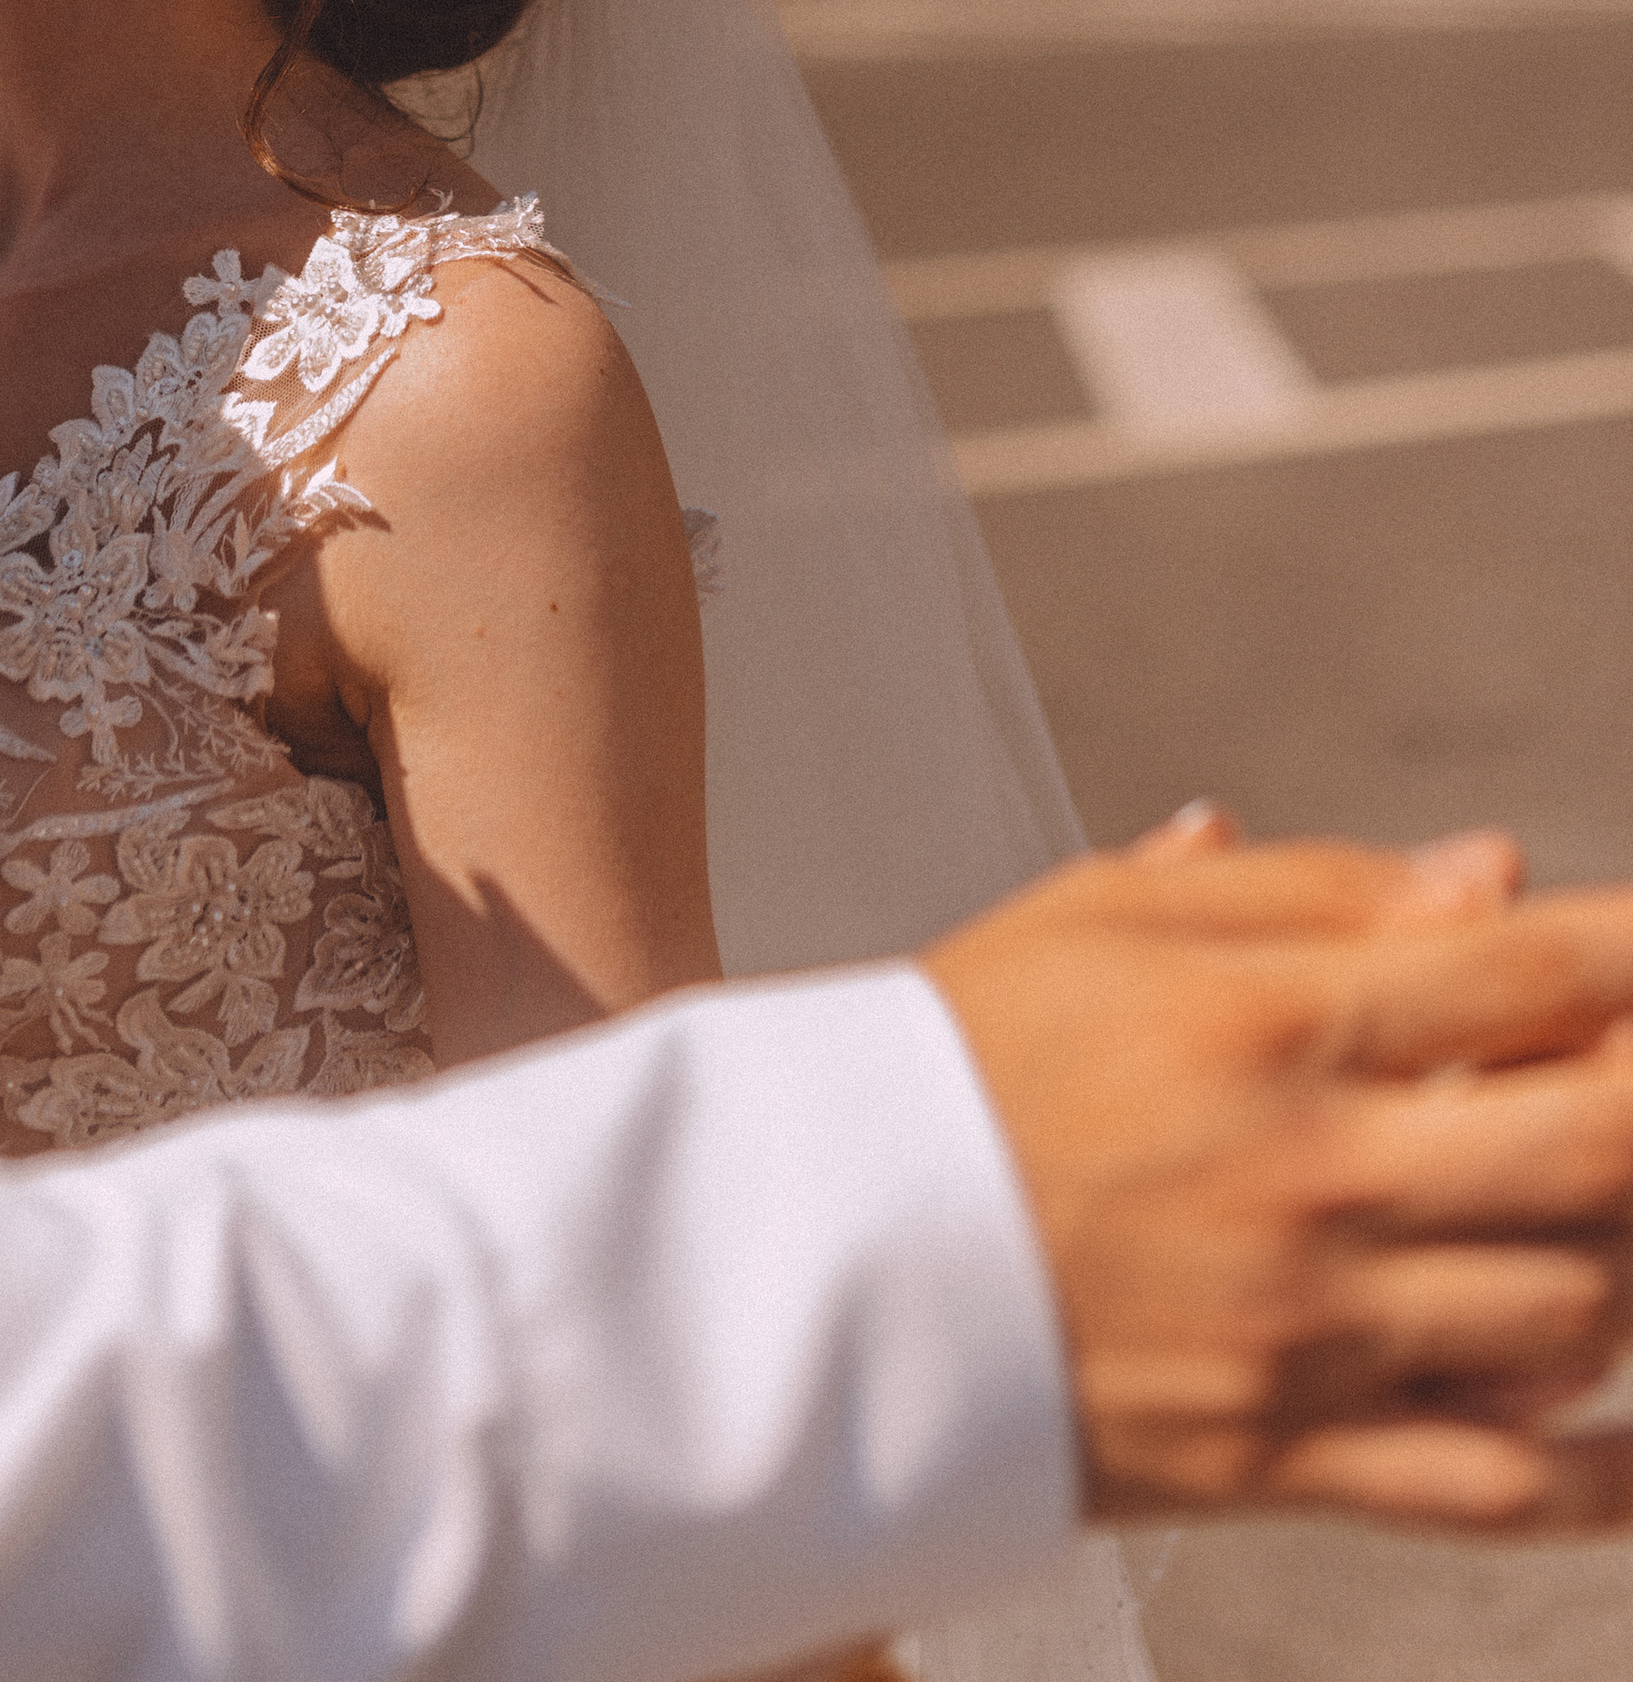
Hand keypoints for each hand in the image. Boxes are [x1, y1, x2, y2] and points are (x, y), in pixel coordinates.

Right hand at [924, 832, 1632, 1534]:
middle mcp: (1314, 1176)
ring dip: (1631, 1260)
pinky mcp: (1282, 1456)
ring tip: (1606, 1213)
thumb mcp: (1100, 916)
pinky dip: (1609, 1475)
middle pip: (1601, 1140)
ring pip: (1576, 1312)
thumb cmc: (955, 1063)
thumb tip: (1487, 874)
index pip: (1531, 972)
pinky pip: (1498, 1489)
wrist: (813, 1256)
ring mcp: (1310, 1330)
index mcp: (1268, 1021)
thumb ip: (1307, 889)